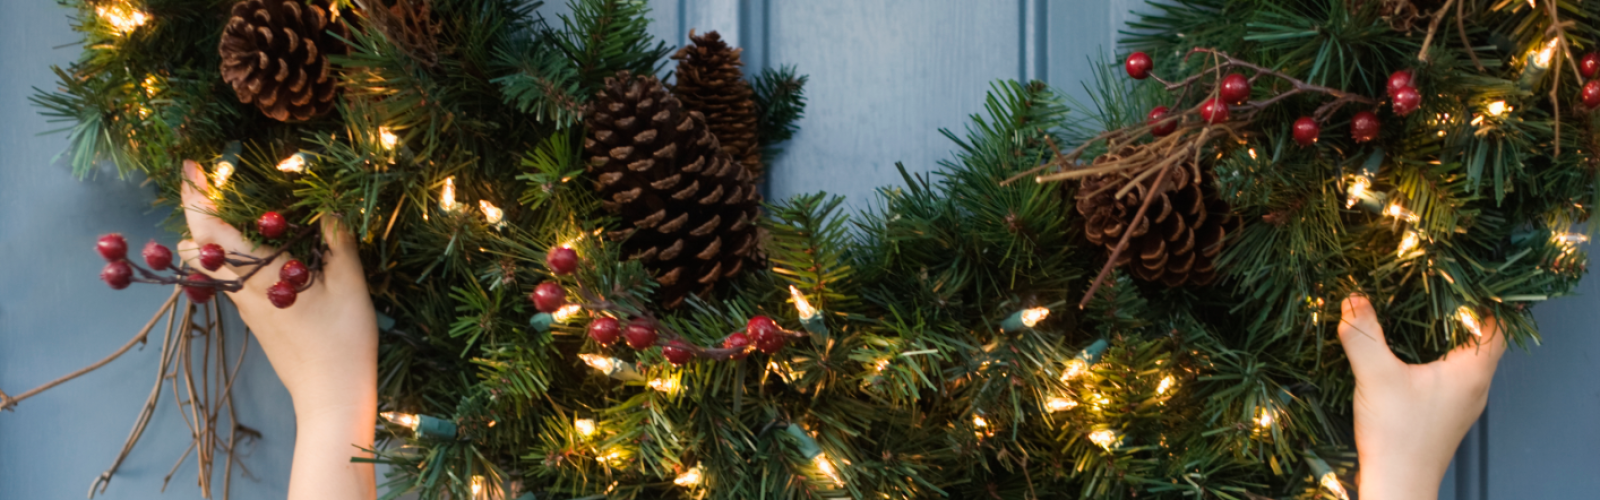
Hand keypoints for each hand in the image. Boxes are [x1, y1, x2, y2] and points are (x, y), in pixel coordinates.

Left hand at [179, 160, 377, 499]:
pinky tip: (258, 250)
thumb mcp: (349, 284)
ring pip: (211, 266)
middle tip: (210, 182)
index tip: (190, 164)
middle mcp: (242, 290)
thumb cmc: (343, 340)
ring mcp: (246, 308)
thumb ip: (336, 240)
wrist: (331, 395)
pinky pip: (230, 281)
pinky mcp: (256, 320)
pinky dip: (231, 257)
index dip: (196, 194)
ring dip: (212, 236)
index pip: (213, 228)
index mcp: (259, 275)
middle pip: (199, 246)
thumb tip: (328, 204)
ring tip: (232, 211)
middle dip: (197, 211)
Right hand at [1338, 294, 1505, 499]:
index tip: (1461, 278)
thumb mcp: (1376, 376)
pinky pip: (1449, 376)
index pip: (1497, 324)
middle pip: (1481, 340)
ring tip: (1418, 316)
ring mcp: (1462, 403)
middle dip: (1459, 314)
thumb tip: (1353, 299)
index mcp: (1473, 372)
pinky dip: (1435, 359)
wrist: (1397, 485)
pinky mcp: (1445, 415)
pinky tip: (1408, 356)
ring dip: (1446, 338)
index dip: (1484, 298)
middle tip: (1434, 289)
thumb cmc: (1398, 435)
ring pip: (1465, 360)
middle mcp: (1476, 387)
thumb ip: (1364, 334)